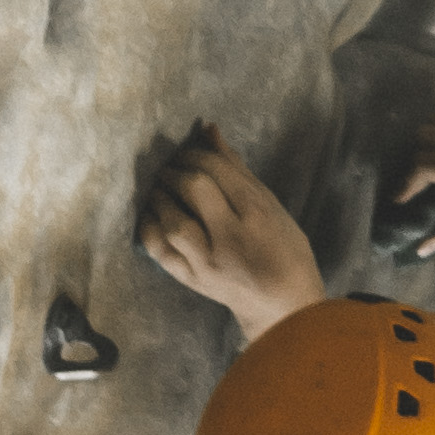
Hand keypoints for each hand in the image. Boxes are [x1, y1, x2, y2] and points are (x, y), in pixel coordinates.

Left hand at [138, 125, 324, 340]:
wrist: (282, 305)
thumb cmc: (285, 249)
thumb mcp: (272, 205)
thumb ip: (237, 169)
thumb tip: (208, 129)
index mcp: (258, 213)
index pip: (217, 170)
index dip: (195, 154)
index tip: (186, 151)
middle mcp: (232, 236)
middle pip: (194, 189)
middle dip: (175, 170)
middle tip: (170, 166)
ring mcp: (209, 262)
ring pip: (173, 221)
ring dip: (160, 196)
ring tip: (160, 187)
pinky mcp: (192, 280)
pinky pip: (161, 251)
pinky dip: (150, 228)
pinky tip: (151, 215)